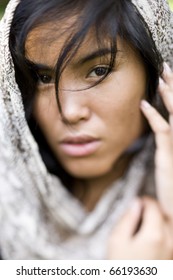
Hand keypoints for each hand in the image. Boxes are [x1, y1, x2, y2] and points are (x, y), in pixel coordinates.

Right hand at [108, 197, 172, 258]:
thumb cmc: (122, 267)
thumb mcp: (117, 240)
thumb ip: (127, 218)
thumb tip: (135, 204)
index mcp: (154, 234)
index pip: (154, 206)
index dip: (145, 200)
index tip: (137, 201)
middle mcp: (168, 241)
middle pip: (165, 214)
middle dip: (153, 209)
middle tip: (140, 210)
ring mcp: (171, 251)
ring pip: (170, 225)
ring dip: (159, 219)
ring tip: (145, 222)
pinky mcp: (170, 258)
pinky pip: (170, 237)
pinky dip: (162, 230)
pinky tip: (149, 235)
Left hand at [140, 63, 172, 221]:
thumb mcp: (170, 163)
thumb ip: (167, 146)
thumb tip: (163, 131)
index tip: (168, 79)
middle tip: (166, 68)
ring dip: (168, 95)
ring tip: (161, 77)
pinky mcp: (169, 157)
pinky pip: (163, 132)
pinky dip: (153, 117)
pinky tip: (143, 105)